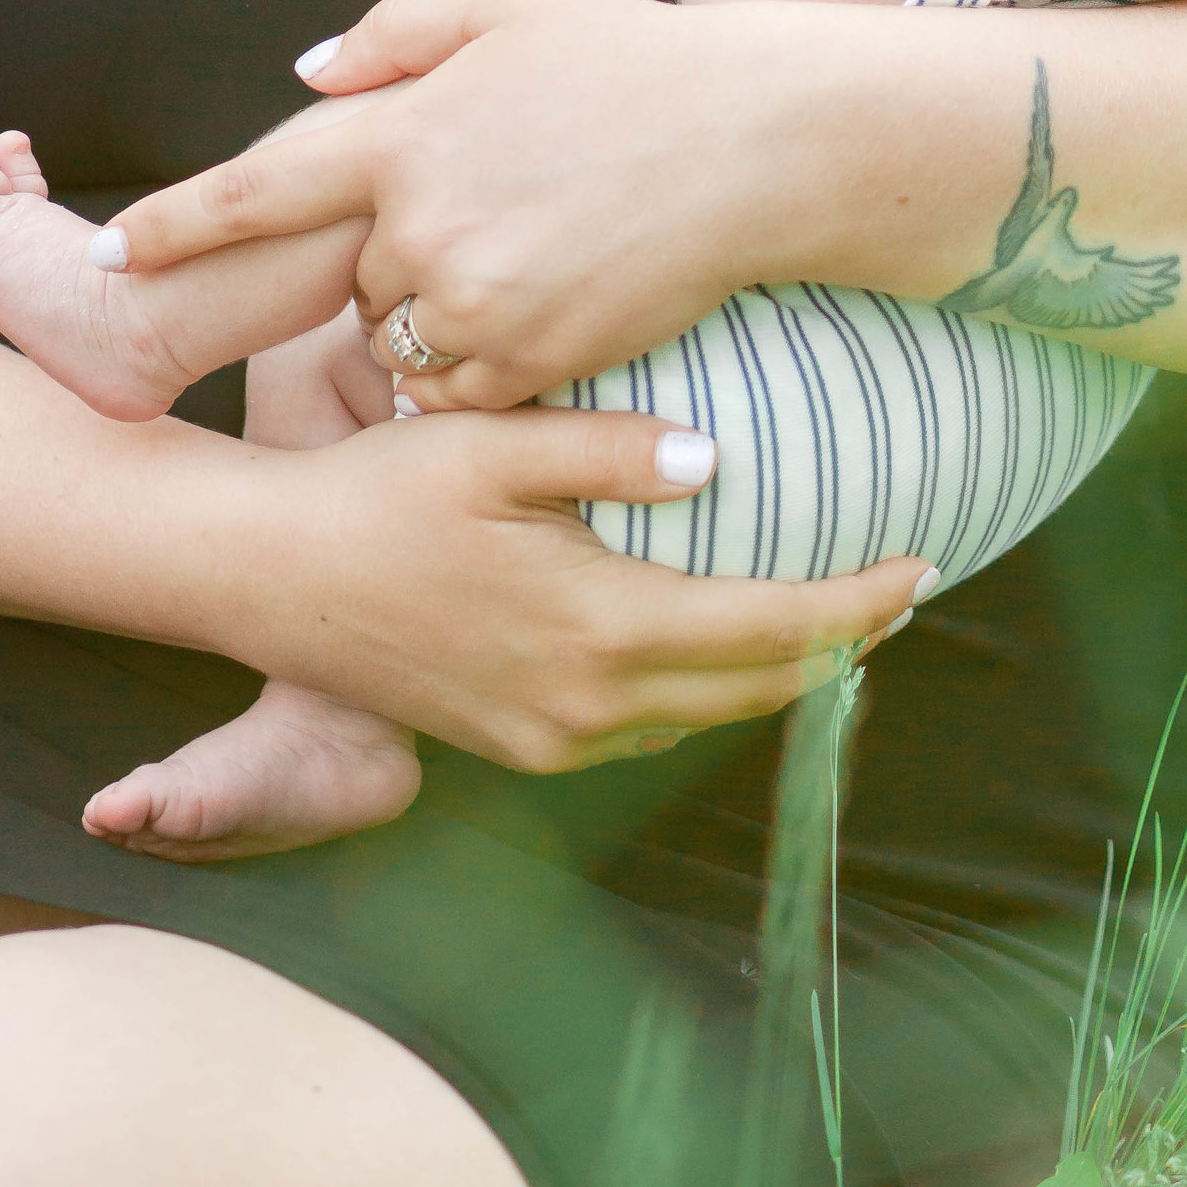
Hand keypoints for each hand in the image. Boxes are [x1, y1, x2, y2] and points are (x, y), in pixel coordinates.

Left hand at [105, 0, 827, 409]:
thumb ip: (395, 32)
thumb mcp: (512, 8)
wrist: (759, 144)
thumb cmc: (636, 62)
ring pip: (400, 338)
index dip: (171, 225)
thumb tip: (308, 74)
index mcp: (403, 132)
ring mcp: (474, 301)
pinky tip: (551, 305)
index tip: (109, 256)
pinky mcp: (528, 362)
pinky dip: (481, 365)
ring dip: (434, 313)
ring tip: (531, 253)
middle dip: (391, 256)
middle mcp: (421, 224)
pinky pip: (458, 388)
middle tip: (491, 209)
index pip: (253, 191)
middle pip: (350, 276)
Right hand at [237, 402, 929, 769]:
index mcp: (595, 630)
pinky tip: (715, 638)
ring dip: (774, 673)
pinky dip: (703, 688)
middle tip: (900, 589)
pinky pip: (644, 729)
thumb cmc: (375, 493)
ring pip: (702, 718)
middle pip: (753, 692)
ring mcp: (547, 738)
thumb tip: (720, 459)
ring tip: (828, 610)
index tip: (922, 567)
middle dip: (838, 647)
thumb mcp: (493, 443)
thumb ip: (611, 448)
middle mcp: (584, 707)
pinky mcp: (515, 743)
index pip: (770, 633)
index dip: (857, 607)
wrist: (264, 576)